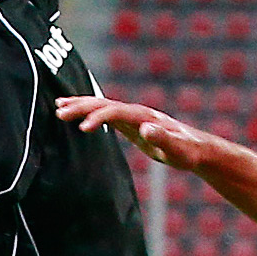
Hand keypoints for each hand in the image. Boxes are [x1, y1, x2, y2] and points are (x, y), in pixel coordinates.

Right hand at [55, 95, 222, 172]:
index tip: (82, 128)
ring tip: (59, 106)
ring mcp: (133, 117)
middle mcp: (137, 112)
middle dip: (81, 106)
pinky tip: (78, 116)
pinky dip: (90, 113)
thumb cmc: (189, 152)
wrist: (197, 149)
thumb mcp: (177, 150)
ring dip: (81, 105)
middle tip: (58, 111)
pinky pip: (106, 115)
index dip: (98, 117)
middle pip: (104, 103)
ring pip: (102, 106)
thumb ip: (162, 138)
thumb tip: (145, 128)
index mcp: (145, 116)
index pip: (116, 111)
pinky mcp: (131, 125)